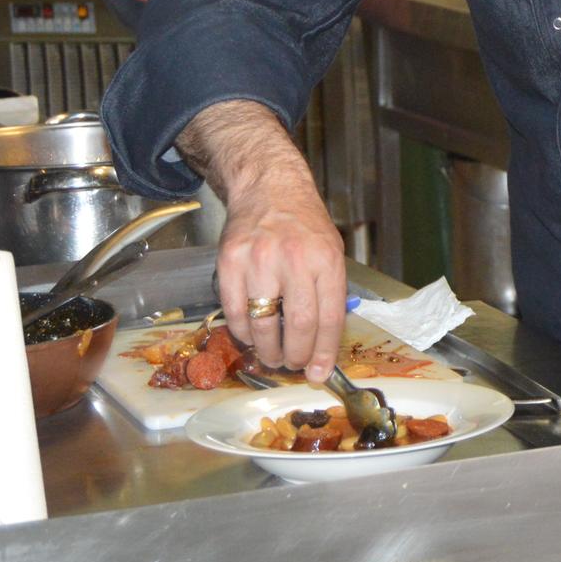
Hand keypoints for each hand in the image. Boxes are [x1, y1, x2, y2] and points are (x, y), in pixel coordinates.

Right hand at [215, 169, 349, 378]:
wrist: (269, 188)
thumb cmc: (303, 224)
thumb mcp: (330, 251)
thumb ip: (330, 294)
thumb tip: (324, 346)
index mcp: (326, 260)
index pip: (329, 319)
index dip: (324, 353)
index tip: (320, 373)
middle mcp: (294, 259)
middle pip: (298, 327)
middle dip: (297, 356)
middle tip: (294, 364)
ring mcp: (259, 260)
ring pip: (264, 325)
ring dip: (268, 351)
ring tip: (273, 355)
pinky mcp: (230, 262)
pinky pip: (235, 312)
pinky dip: (243, 333)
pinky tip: (252, 335)